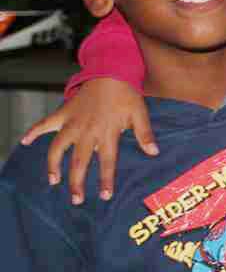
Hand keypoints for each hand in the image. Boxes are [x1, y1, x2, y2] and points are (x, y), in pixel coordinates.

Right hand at [21, 77, 156, 203]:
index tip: (105, 196)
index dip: (106, 180)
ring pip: (58, 148)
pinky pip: (44, 123)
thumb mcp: (140, 113)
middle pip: (79, 161)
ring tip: (54, 181)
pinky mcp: (62, 113)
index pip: (107, 161)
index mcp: (107, 132)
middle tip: (77, 200)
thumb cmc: (126, 95)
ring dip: (54, 165)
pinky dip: (34, 131)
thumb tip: (154, 152)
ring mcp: (72, 122)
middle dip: (77, 183)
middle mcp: (87, 130)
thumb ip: (145, 134)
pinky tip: (25, 141)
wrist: (110, 71)